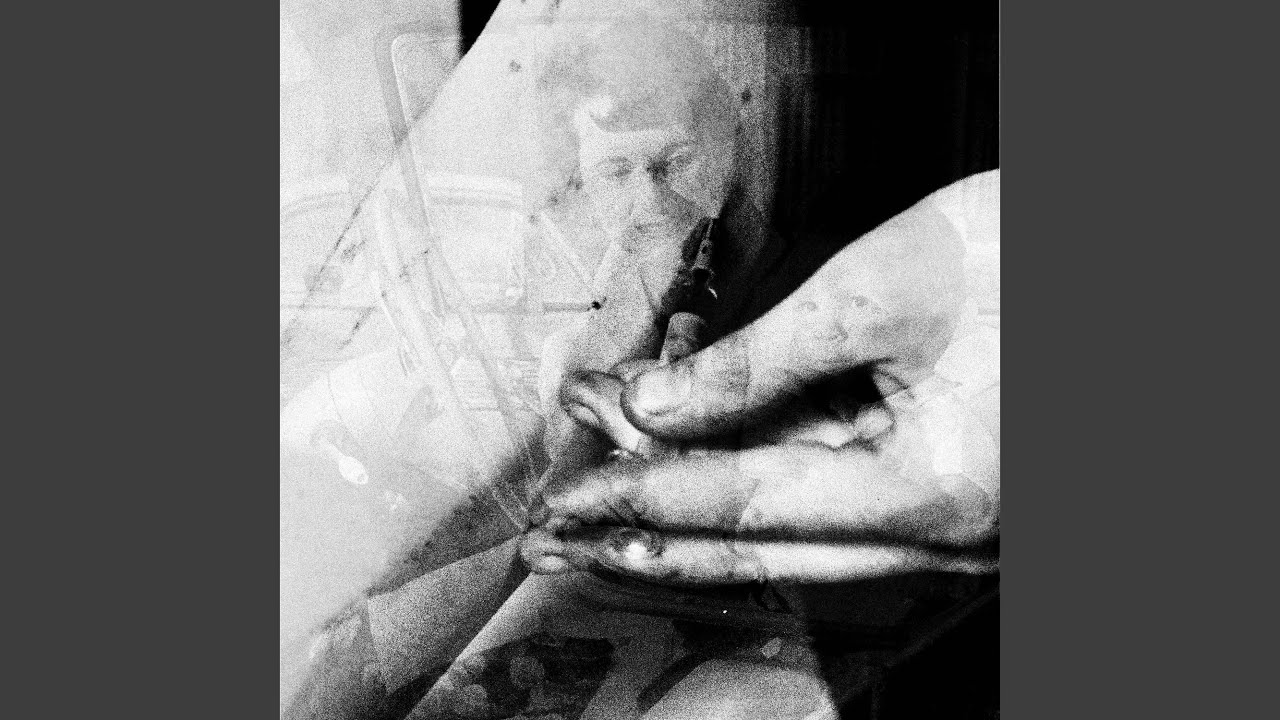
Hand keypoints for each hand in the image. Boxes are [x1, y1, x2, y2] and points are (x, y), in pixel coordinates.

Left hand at [522, 171, 1000, 584]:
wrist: (1138, 253)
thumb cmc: (1034, 252)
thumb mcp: (882, 289)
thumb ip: (757, 361)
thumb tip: (657, 403)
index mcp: (939, 493)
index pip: (753, 507)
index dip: (649, 494)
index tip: (567, 496)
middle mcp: (950, 538)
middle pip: (766, 556)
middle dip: (652, 541)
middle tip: (555, 543)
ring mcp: (956, 528)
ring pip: (797, 542)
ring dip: (698, 517)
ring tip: (604, 506)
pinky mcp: (952, 499)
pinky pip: (838, 510)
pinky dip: (761, 488)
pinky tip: (698, 473)